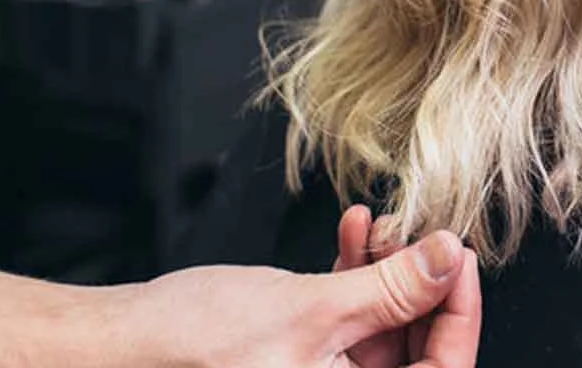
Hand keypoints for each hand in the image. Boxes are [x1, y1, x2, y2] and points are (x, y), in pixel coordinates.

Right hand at [110, 226, 480, 367]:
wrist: (121, 346)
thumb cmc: (196, 346)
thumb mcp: (313, 310)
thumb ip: (391, 289)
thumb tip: (447, 261)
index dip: (459, 313)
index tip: (457, 258)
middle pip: (415, 351)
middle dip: (420, 284)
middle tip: (417, 234)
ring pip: (383, 331)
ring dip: (387, 272)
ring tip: (374, 227)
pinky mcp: (300, 363)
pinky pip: (348, 325)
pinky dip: (354, 279)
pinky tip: (350, 237)